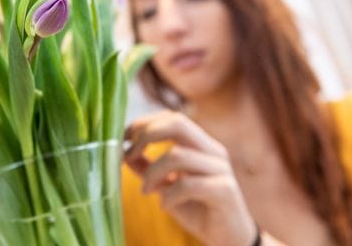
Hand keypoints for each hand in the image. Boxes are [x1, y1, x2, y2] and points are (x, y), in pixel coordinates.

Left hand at [124, 110, 256, 245]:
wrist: (229, 239)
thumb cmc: (197, 209)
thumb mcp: (166, 186)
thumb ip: (148, 168)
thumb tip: (124, 155)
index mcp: (200, 144)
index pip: (171, 118)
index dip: (144, 124)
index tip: (122, 138)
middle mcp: (213, 151)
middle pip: (178, 123)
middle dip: (146, 135)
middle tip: (128, 155)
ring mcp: (221, 169)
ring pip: (178, 154)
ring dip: (152, 172)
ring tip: (146, 190)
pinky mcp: (225, 191)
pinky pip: (190, 184)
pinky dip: (169, 195)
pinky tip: (164, 205)